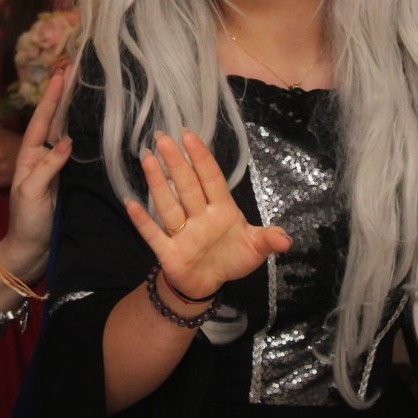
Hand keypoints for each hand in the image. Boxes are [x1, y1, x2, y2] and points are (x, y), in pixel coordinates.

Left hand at [0, 68, 72, 282]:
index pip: (42, 120)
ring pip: (68, 130)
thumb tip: (66, 139)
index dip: (52, 96)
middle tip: (76, 68)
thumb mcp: (32, 192)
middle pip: (56, 119)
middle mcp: (43, 156)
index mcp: (29, 156)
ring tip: (86, 86)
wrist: (31, 251)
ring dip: (75, 109)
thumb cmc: (26, 222)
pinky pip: (78, 151)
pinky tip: (95, 122)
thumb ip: (48, 166)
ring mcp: (57, 167)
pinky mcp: (70, 179)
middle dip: (64, 94)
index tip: (62, 73)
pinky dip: (85, 133)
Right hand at [126, 131, 292, 298]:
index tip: (190, 135)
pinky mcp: (168, 252)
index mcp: (221, 210)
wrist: (208, 283)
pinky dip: (142, 221)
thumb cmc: (230, 257)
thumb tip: (287, 239)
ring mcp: (182, 232)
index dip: (201, 158)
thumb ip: (268, 240)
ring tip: (148, 158)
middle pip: (187, 186)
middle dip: (176, 162)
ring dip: (157, 183)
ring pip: (169, 204)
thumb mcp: (254, 249)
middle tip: (163, 137)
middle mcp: (199, 216)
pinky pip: (153, 234)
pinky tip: (130, 202)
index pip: (211, 179)